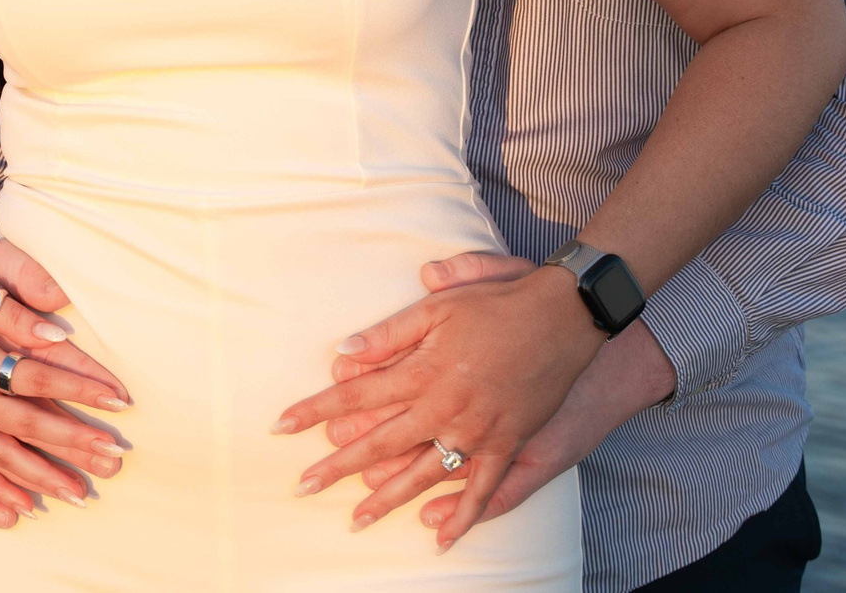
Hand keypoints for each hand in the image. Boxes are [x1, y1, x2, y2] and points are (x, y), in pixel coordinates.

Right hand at [0, 255, 129, 527]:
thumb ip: (15, 311)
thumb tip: (58, 331)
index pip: (39, 378)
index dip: (81, 389)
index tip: (119, 400)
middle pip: (28, 427)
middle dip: (75, 444)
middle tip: (115, 458)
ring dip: (41, 479)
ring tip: (79, 494)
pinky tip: (16, 513)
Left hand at [273, 253, 603, 550]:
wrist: (564, 317)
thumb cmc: (498, 304)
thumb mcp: (439, 307)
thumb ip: (390, 332)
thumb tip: (344, 352)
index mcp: (423, 370)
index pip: (356, 395)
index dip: (316, 410)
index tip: (281, 426)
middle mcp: (445, 407)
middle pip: (380, 443)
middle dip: (337, 466)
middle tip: (302, 487)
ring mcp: (477, 431)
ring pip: (422, 475)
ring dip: (386, 500)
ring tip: (355, 521)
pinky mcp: (506, 444)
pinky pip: (482, 491)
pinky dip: (461, 518)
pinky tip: (438, 539)